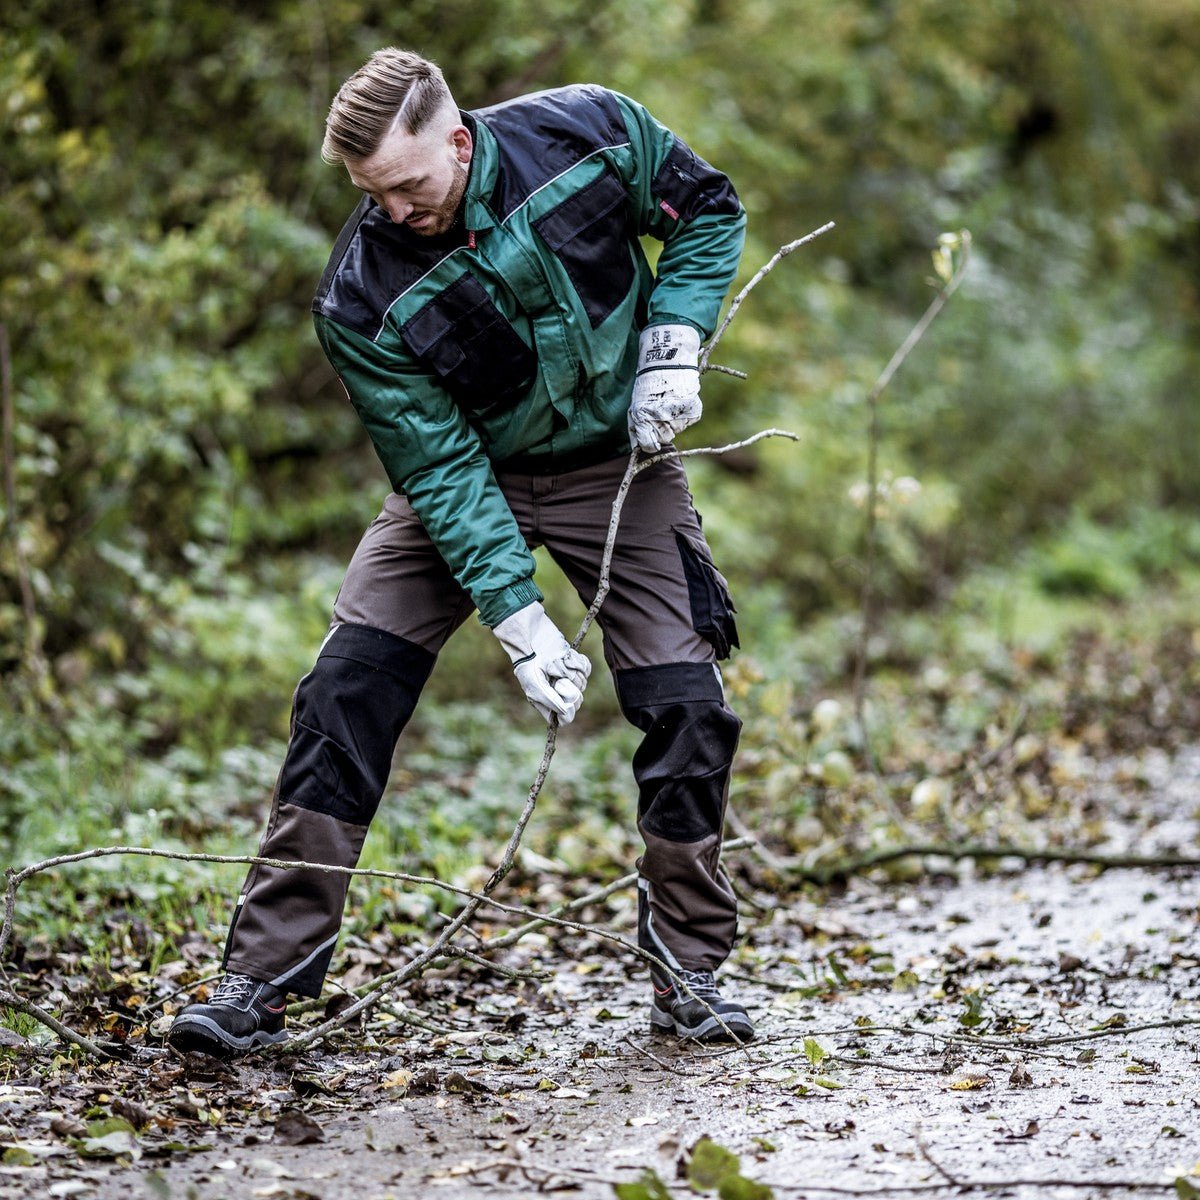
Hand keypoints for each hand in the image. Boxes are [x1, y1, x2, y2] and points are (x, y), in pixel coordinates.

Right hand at [492, 601, 590, 723]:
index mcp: (547, 702)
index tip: (564, 699)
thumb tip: (567, 714)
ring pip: (582, 682)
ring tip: (557, 662)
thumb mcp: (535, 685)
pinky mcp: (575, 663)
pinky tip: (565, 656)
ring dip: (570, 670)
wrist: (532, 636)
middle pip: (576, 700)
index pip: (565, 717)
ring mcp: (568, 677)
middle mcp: (559, 692)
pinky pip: (585, 668)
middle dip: (569, 687)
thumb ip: (551, 701)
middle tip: (558, 677)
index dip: (568, 710)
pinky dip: (576, 661)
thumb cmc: (529, 663)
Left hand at [627, 324, 702, 453]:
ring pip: (677, 430)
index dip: (649, 443)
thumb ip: (636, 430)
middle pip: (664, 438)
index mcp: (644, 417)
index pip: (649, 445)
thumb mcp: (635, 406)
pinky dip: (684, 414)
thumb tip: (638, 450)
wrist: (668, 362)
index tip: (650, 438)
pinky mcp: (693, 411)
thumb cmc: (648, 387)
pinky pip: (688, 422)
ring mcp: (679, 414)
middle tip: (658, 411)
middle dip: (660, 429)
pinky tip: (679, 400)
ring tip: (669, 402)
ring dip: (673, 420)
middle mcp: (662, 417)